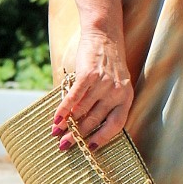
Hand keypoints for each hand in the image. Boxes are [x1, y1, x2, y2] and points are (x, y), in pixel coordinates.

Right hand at [51, 29, 132, 150]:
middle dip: (78, 136)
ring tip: (56, 133)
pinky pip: (74, 98)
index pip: (116, 125)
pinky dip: (63, 110)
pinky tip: (56, 119)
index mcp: (126, 97)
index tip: (90, 148)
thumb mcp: (115, 84)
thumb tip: (84, 126)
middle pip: (95, 121)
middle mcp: (117, 92)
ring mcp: (103, 83)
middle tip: (64, 146)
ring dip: (67, 125)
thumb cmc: (107, 64)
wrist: (104, 35)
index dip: (102, 138)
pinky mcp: (89, 75)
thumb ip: (105, 103)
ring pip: (82, 111)